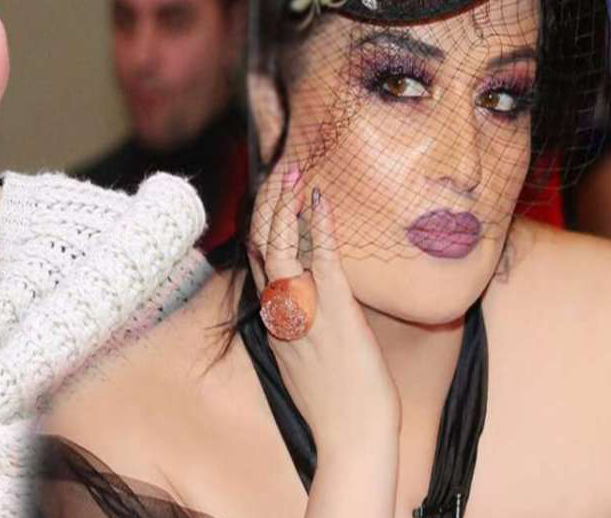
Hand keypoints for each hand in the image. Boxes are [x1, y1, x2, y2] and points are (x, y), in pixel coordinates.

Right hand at [249, 162, 399, 455]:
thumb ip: (299, 333)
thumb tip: (308, 310)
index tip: (271, 195)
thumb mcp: (305, 366)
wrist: (352, 442)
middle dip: (268, 203)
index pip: (258, 263)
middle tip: (281, 168)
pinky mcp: (335, 316)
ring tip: (293, 172)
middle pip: (261, 247)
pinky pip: (323, 262)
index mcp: (273, 325)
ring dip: (284, 205)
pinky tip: (322, 199)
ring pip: (280, 248)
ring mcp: (305, 314)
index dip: (262, 224)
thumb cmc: (337, 409)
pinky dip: (320, 227)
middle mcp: (281, 314)